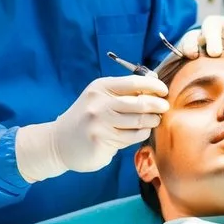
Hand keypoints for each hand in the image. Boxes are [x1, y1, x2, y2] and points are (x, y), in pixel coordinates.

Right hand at [16, 76, 168, 181]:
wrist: (59, 141)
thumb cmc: (87, 117)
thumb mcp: (99, 97)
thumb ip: (123, 92)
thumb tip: (154, 85)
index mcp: (100, 88)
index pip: (133, 82)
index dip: (153, 86)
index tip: (164, 90)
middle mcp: (99, 104)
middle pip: (138, 103)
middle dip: (157, 105)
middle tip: (165, 107)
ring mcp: (99, 123)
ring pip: (137, 122)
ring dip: (151, 121)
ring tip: (154, 120)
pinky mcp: (101, 141)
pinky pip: (131, 137)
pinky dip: (141, 134)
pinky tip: (142, 132)